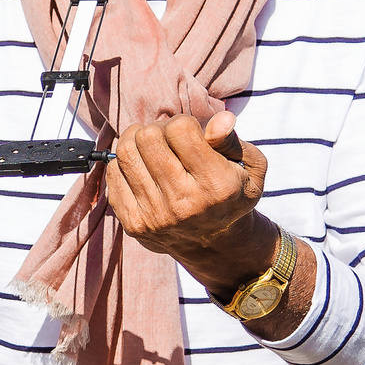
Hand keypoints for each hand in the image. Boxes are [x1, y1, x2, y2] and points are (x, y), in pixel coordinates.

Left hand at [103, 112, 278, 298]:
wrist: (215, 245)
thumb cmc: (231, 195)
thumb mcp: (250, 168)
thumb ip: (232, 141)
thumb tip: (221, 119)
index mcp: (216, 185)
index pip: (179, 129)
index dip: (184, 123)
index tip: (191, 135)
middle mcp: (184, 203)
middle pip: (147, 137)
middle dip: (158, 129)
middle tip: (168, 140)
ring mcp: (155, 216)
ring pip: (126, 152)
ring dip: (137, 141)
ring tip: (152, 149)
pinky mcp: (133, 224)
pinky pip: (113, 173)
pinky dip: (125, 163)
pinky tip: (142, 170)